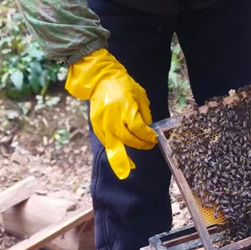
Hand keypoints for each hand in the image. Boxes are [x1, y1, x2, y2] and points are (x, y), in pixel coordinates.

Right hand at [66, 49, 156, 178]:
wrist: (101, 80)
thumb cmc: (123, 85)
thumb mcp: (140, 95)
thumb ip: (145, 113)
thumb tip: (148, 129)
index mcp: (126, 108)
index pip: (139, 129)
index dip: (148, 137)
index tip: (154, 138)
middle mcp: (113, 118)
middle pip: (128, 139)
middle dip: (140, 145)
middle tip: (149, 146)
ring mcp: (103, 123)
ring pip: (114, 145)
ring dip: (122, 159)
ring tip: (129, 168)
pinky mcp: (96, 126)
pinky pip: (106, 142)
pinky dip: (113, 150)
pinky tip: (119, 157)